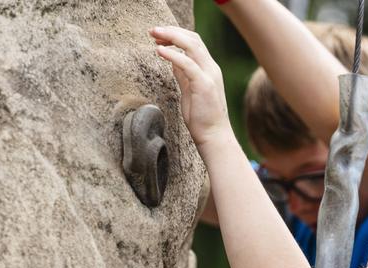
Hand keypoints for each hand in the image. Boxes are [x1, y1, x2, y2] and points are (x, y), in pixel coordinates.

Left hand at [150, 26, 232, 149]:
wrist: (214, 137)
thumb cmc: (201, 120)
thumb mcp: (189, 92)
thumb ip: (183, 76)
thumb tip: (173, 62)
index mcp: (208, 69)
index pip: (194, 42)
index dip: (176, 35)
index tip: (159, 37)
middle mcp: (211, 68)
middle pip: (193, 39)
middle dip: (172, 31)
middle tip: (153, 30)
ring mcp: (209, 75)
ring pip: (191, 45)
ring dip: (171, 37)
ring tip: (154, 34)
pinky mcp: (204, 84)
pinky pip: (187, 63)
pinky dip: (173, 55)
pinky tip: (160, 51)